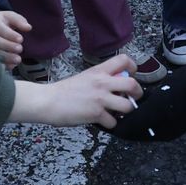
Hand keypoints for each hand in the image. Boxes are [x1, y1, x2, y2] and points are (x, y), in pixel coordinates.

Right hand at [0, 9, 29, 67]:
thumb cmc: (1, 22)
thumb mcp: (10, 17)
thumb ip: (19, 20)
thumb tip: (28, 27)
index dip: (10, 34)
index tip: (20, 39)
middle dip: (8, 46)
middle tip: (20, 49)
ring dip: (5, 57)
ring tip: (18, 60)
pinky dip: (1, 65)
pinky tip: (11, 66)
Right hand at [11, 54, 141, 127]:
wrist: (47, 101)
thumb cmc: (63, 91)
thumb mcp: (84, 77)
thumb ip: (100, 79)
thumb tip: (116, 87)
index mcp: (98, 71)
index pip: (124, 60)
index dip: (132, 67)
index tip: (130, 75)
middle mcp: (102, 82)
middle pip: (133, 84)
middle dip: (137, 93)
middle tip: (132, 98)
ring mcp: (100, 99)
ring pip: (127, 106)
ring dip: (125, 112)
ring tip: (116, 113)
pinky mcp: (96, 114)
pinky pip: (113, 122)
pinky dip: (109, 124)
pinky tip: (102, 121)